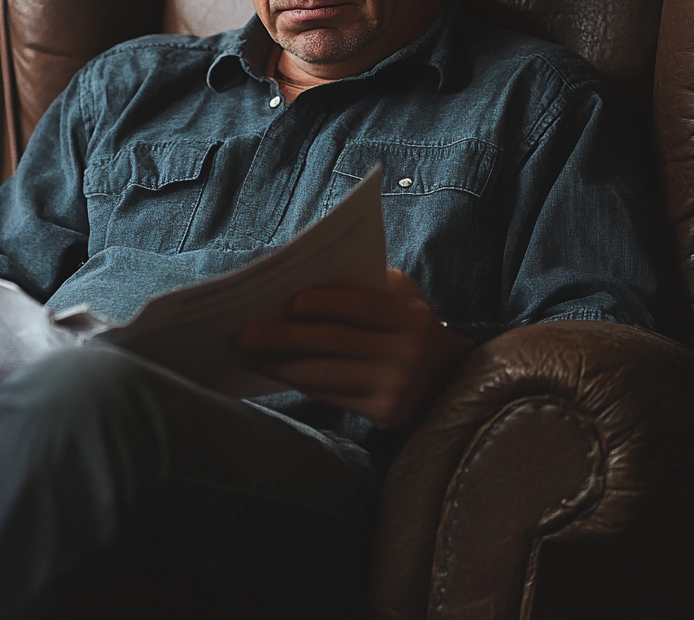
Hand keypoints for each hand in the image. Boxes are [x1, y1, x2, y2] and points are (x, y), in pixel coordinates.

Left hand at [237, 269, 472, 428]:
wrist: (448, 374)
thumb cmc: (409, 322)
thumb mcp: (401, 294)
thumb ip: (364, 284)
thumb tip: (303, 280)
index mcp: (409, 316)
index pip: (362, 306)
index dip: (327, 303)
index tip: (290, 302)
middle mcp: (405, 353)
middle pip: (334, 342)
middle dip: (284, 338)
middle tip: (245, 334)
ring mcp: (394, 387)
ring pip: (326, 374)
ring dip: (282, 365)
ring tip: (251, 356)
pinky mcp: (384, 413)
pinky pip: (331, 395)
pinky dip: (300, 383)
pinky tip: (276, 371)